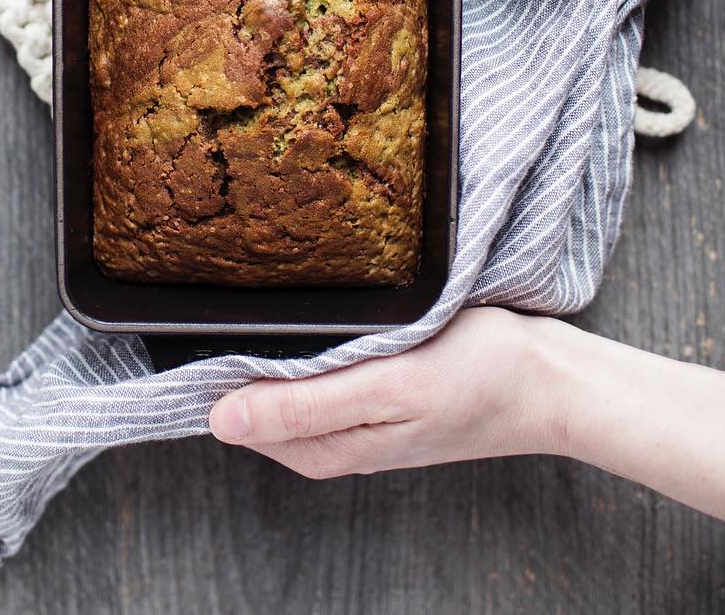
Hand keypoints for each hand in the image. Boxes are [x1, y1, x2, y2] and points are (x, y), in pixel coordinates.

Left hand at [210, 307, 724, 553]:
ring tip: (239, 281)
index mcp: (322, 446)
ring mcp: (352, 408)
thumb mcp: (386, 390)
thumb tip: (222, 419)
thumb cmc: (476, 381)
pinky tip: (300, 302)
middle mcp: (329, 433)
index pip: (232, 414)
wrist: (548, 377)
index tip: (176, 315)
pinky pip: (316, 363)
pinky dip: (298, 337)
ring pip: (283, 375)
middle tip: (201, 279)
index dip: (200, 369)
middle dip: (222, 349)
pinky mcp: (375, 383)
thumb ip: (304, 405)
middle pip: (252, 394)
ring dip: (260, 338)